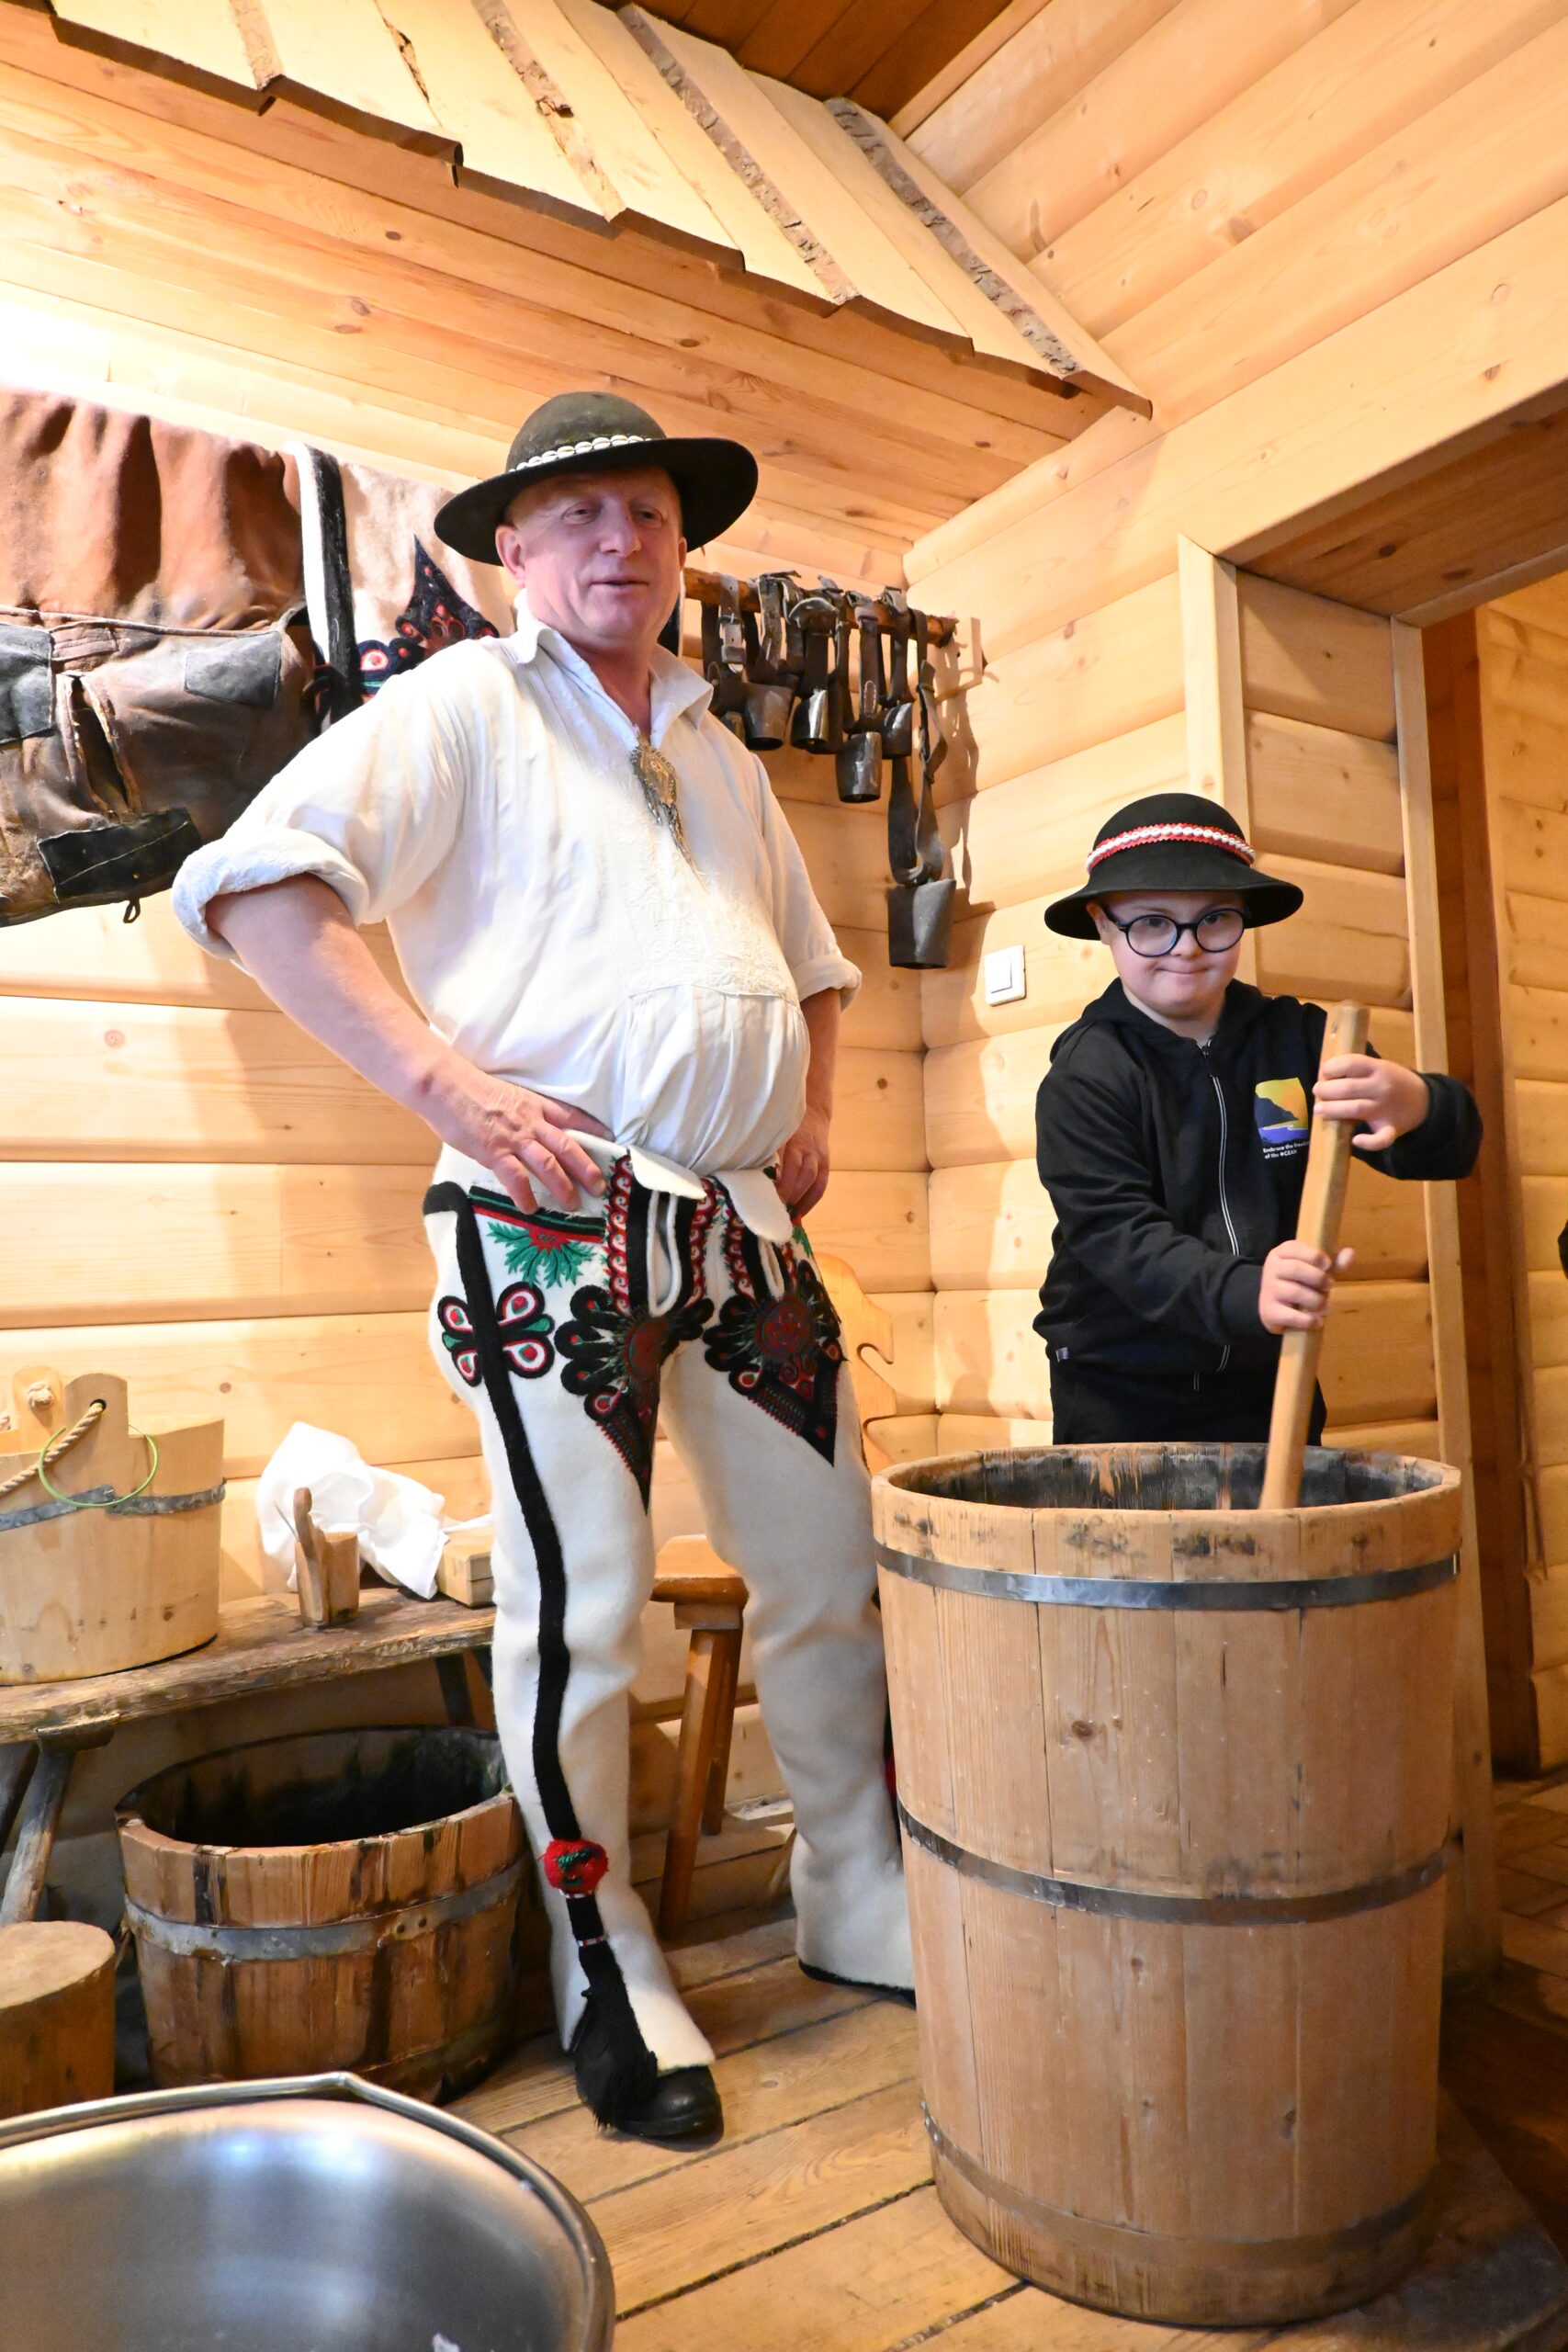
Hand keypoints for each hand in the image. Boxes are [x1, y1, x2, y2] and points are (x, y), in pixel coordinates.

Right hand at [436, 1071, 611, 1212]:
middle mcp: (531, 1122)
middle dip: (587, 1168)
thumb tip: (526, 1129)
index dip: (593, 1129)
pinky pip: (516, 1178)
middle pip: (568, 1146)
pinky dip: (525, 1195)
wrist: (444, 1085)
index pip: (572, 1117)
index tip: (611, 1140)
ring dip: (563, 1187)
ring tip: (573, 1205)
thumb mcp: (505, 1095)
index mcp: (534, 1105)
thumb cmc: (468, 1087)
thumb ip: (520, 1112)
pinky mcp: (494, 1152)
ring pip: (549, 1165)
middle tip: (600, 1187)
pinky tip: (531, 1208)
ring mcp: (514, 1138)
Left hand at [776, 1103, 830, 1220]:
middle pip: (805, 1175)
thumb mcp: (776, 1135)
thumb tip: (758, 1179)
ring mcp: (820, 1158)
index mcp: (794, 1141)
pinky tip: (801, 1213)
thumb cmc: (787, 1127)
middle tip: (780, 1211)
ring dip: (803, 1202)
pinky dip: (811, 1201)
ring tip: (791, 1217)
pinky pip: (822, 1185)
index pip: (792, 1165)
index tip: (773, 1199)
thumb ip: (770, 1153)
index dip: (784, 1184)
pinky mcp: (826, 1165)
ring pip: (815, 1182)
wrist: (814, 1113)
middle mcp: (809, 1150)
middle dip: (793, 1195)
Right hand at [1259, 1241, 1354, 1333]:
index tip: (1328, 1265)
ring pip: (1295, 1292)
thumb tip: (1350, 1253)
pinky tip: (1317, 1321)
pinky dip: (1309, 1320)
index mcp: (1281, 1254)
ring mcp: (1268, 1291)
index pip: (1294, 1248)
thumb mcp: (1316, 1271)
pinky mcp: (1269, 1312)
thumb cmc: (1299, 1284)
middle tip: (1329, 1286)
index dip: (1314, 1256)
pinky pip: (1291, 1315)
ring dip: (1316, 1300)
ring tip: (1324, 1305)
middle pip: (1296, 1269)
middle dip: (1318, 1278)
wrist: (1274, 1309)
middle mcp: (1271, 1269)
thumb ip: (1334, 1263)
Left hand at [1313, 1055, 1429, 1151]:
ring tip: (1320, 1110)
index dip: (1331, 1068)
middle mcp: (1381, 1087)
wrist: (1423, 1100)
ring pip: (1355, 1110)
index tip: (1324, 1074)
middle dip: (1326, 1090)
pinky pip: (1381, 1139)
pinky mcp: (1391, 1129)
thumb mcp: (1377, 1067)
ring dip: (1333, 1110)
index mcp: (1378, 1068)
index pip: (1351, 1064)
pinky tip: (1356, 1140)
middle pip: (1348, 1088)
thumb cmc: (1391, 1081)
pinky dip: (1369, 1142)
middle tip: (1318, 1092)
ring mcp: (1386, 1109)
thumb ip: (1355, 1070)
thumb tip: (1323, 1076)